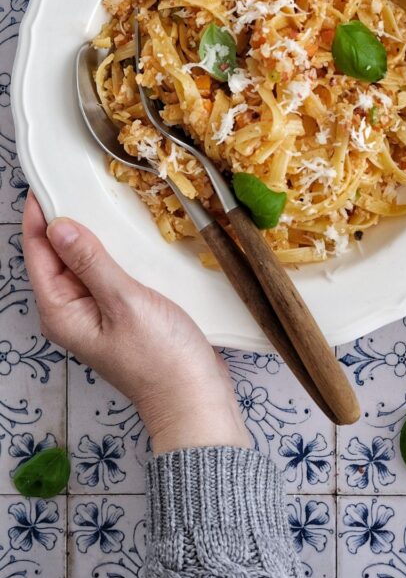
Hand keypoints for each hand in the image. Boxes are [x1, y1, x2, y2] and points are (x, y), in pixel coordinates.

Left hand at [23, 193, 250, 454]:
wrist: (195, 396)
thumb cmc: (161, 357)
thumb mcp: (124, 302)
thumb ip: (90, 262)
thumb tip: (57, 226)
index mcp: (62, 312)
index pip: (39, 253)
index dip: (39, 216)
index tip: (46, 181)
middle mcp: (73, 312)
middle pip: (57, 257)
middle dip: (62, 220)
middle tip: (76, 181)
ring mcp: (98, 313)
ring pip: (84, 263)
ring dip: (91, 233)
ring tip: (101, 197)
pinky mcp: (122, 312)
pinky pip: (107, 273)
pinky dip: (113, 250)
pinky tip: (128, 233)